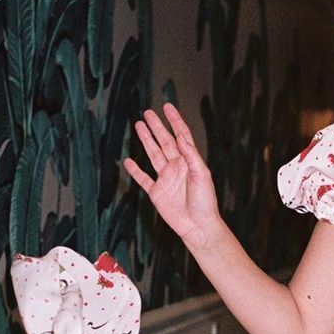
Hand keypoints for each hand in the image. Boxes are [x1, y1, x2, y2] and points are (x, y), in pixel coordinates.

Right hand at [123, 103, 221, 247]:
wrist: (198, 226)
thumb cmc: (205, 202)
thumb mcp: (202, 176)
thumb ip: (191, 156)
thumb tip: (181, 138)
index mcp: (189, 161)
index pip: (181, 136)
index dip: (175, 121)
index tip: (167, 107)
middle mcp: (176, 167)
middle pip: (164, 142)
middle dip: (157, 127)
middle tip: (148, 113)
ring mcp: (165, 179)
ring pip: (153, 154)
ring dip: (146, 140)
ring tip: (138, 126)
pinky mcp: (156, 193)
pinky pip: (143, 179)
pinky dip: (135, 170)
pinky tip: (129, 161)